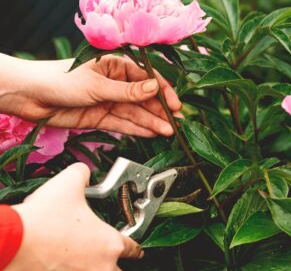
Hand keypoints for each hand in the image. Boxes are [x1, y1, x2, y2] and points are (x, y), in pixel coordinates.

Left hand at [0, 54, 181, 136]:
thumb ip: (128, 91)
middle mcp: (115, 83)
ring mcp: (109, 101)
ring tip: (168, 132)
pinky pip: (124, 124)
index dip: (163, 92)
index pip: (147, 79)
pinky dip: (138, 129)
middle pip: (144, 98)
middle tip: (176, 123)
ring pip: (136, 113)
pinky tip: (152, 133)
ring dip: (152, 122)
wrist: (31, 96)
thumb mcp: (98, 85)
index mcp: (116, 66)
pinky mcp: (101, 117)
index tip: (175, 106)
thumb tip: (155, 89)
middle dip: (160, 111)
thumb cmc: (61, 80)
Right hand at [6, 163, 142, 270]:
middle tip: (105, 256)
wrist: (12, 240)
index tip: (136, 250)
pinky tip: (61, 261)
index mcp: (109, 243)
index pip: (133, 249)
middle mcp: (100, 267)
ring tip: (81, 258)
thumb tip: (84, 172)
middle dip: (113, 264)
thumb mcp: (69, 182)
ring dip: (92, 268)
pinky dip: (70, 269)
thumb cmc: (43, 216)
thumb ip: (83, 173)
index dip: (135, 248)